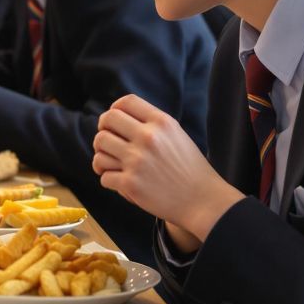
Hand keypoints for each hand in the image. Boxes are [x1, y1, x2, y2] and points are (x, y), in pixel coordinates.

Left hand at [92, 95, 243, 246]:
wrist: (203, 200)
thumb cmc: (189, 169)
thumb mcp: (176, 135)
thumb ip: (151, 124)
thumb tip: (118, 116)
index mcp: (161, 122)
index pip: (126, 102)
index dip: (114, 110)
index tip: (114, 123)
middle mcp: (148, 137)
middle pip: (107, 120)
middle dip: (103, 130)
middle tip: (108, 144)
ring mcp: (137, 160)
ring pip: (99, 145)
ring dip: (101, 155)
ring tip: (111, 163)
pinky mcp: (130, 183)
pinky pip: (104, 175)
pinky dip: (109, 180)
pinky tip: (120, 182)